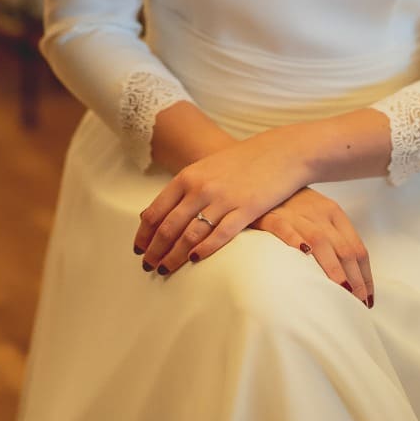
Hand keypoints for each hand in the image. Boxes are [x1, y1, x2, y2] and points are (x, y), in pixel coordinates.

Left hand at [135, 129, 307, 274]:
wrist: (280, 152)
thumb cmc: (241, 161)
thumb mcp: (206, 168)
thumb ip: (183, 188)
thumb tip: (155, 212)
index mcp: (187, 176)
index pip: (155, 211)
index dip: (144, 234)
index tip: (138, 249)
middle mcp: (200, 188)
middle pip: (168, 227)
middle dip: (154, 250)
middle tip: (148, 266)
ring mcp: (223, 199)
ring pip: (190, 235)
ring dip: (173, 256)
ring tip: (165, 269)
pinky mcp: (246, 210)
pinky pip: (220, 235)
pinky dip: (204, 250)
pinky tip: (194, 260)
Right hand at [251, 188, 373, 305]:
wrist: (263, 182)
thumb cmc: (293, 205)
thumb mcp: (318, 215)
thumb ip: (334, 238)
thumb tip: (351, 273)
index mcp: (334, 213)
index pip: (357, 248)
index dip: (365, 275)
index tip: (367, 298)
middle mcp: (320, 213)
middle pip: (344, 249)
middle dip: (354, 279)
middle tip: (358, 304)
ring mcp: (296, 214)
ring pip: (320, 242)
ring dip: (333, 269)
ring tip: (340, 292)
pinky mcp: (272, 216)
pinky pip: (285, 229)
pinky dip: (295, 242)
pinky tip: (303, 256)